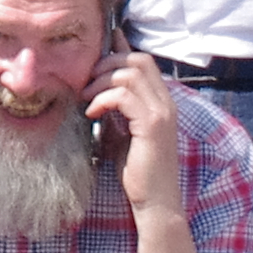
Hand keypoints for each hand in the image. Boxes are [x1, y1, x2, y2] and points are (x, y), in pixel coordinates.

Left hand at [88, 53, 183, 218]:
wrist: (155, 202)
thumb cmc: (137, 170)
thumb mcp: (122, 130)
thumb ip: (116, 107)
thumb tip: (98, 86)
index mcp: (161, 101)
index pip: (143, 61)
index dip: (119, 51)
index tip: (95, 55)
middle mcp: (166, 102)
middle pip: (138, 60)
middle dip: (107, 63)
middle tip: (86, 81)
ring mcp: (162, 112)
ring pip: (130, 74)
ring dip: (102, 80)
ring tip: (86, 97)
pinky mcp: (152, 125)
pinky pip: (124, 95)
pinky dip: (103, 98)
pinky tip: (92, 112)